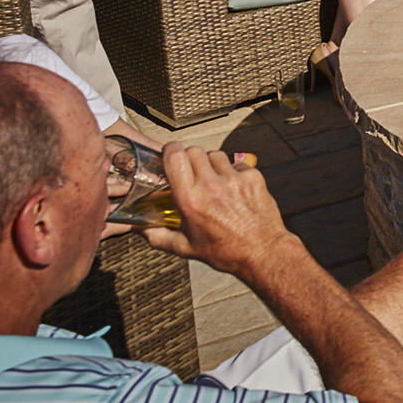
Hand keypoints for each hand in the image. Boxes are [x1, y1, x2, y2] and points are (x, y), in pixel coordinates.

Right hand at [143, 142, 293, 277]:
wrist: (262, 251)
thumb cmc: (225, 251)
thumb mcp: (185, 247)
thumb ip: (158, 236)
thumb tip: (140, 229)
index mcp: (190, 200)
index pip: (175, 157)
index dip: (170, 151)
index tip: (169, 154)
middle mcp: (211, 186)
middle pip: (194, 151)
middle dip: (189, 158)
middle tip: (191, 172)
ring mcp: (234, 179)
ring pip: (215, 154)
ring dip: (210, 164)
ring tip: (213, 181)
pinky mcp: (253, 177)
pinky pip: (236, 163)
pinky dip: (232, 171)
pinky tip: (232, 188)